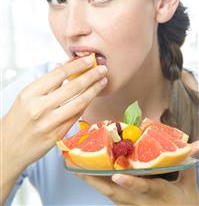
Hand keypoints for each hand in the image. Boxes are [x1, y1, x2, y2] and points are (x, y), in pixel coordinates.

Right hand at [2, 55, 107, 172]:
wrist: (8, 148)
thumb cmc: (17, 119)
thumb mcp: (26, 96)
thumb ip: (47, 82)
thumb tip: (63, 65)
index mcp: (30, 93)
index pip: (59, 74)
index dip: (77, 65)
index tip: (89, 59)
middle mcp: (39, 108)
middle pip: (73, 87)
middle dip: (91, 76)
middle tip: (102, 69)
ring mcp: (49, 123)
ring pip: (78, 103)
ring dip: (94, 90)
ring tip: (102, 81)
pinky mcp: (57, 136)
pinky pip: (76, 117)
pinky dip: (86, 104)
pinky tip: (92, 97)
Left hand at [77, 141, 198, 205]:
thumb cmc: (185, 203)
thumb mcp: (190, 185)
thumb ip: (189, 162)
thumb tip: (197, 144)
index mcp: (159, 196)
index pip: (144, 189)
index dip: (131, 184)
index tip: (117, 176)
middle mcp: (141, 204)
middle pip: (115, 194)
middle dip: (95, 181)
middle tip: (76, 167)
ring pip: (108, 195)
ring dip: (91, 181)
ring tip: (75, 167)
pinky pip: (110, 195)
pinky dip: (97, 184)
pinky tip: (87, 173)